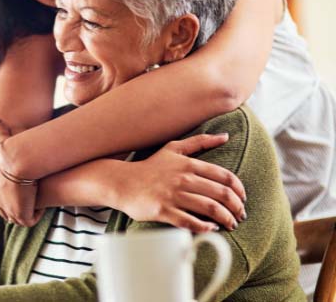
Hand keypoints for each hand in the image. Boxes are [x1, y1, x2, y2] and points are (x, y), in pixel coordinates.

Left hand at [0, 118, 43, 226]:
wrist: (17, 160)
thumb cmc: (10, 150)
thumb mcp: (1, 141)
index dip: (1, 202)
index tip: (13, 197)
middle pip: (3, 213)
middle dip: (14, 209)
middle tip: (26, 202)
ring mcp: (7, 209)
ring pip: (16, 218)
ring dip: (25, 212)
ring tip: (36, 204)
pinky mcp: (20, 214)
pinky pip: (28, 220)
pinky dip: (35, 215)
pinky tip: (42, 206)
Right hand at [114, 133, 246, 232]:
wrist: (122, 182)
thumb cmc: (150, 167)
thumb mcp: (174, 148)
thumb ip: (200, 141)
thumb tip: (225, 136)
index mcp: (188, 164)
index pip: (224, 177)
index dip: (239, 190)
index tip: (242, 199)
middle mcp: (183, 179)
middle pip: (221, 194)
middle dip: (236, 208)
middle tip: (240, 216)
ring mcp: (172, 195)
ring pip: (209, 208)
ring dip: (225, 219)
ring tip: (230, 225)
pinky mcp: (163, 210)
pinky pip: (190, 221)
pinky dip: (205, 227)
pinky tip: (211, 229)